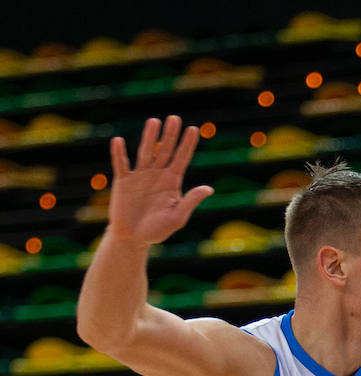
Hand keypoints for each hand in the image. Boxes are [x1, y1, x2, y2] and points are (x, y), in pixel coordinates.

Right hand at [107, 115, 213, 245]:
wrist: (133, 238)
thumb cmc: (157, 230)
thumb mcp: (177, 217)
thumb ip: (190, 201)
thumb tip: (209, 189)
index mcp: (171, 182)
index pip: (181, 159)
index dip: (187, 145)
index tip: (193, 129)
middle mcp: (156, 174)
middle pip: (165, 151)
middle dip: (170, 135)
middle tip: (175, 119)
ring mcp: (139, 175)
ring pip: (146, 152)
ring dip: (150, 138)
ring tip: (154, 122)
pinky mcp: (123, 180)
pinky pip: (121, 164)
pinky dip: (119, 154)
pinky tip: (119, 141)